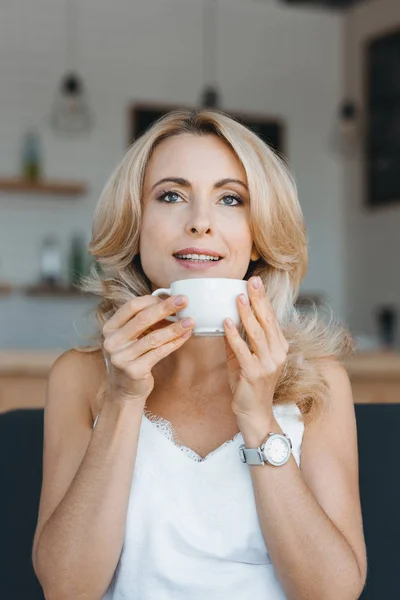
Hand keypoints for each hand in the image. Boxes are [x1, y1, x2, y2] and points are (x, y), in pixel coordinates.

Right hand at [102, 294, 194, 401]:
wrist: (124, 390)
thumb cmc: (131, 357)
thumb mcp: (129, 337)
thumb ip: (142, 321)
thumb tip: (168, 301)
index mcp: (109, 328)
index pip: (131, 307)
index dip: (152, 300)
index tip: (171, 296)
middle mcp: (111, 342)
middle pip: (142, 319)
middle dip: (166, 308)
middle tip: (184, 301)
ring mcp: (121, 358)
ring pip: (154, 337)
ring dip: (175, 327)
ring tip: (190, 321)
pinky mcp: (134, 371)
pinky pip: (159, 353)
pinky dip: (174, 343)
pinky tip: (185, 336)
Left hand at [223, 276, 288, 422]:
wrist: (254, 413)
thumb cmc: (248, 385)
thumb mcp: (244, 358)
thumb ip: (238, 340)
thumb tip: (226, 319)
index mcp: (279, 347)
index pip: (271, 318)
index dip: (263, 299)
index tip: (255, 282)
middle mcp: (278, 353)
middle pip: (267, 321)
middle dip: (259, 299)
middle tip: (251, 281)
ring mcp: (268, 364)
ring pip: (257, 333)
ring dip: (247, 314)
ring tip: (239, 298)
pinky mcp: (255, 373)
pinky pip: (243, 350)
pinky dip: (234, 335)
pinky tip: (226, 322)